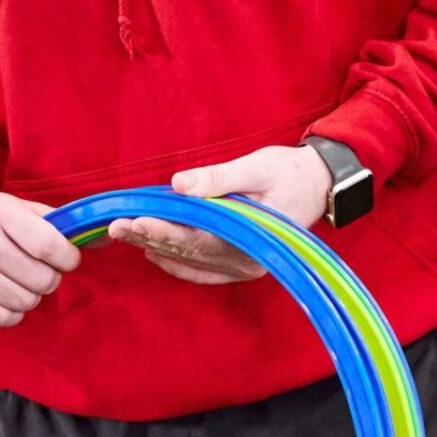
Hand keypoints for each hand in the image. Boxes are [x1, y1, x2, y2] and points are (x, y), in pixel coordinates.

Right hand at [0, 192, 80, 327]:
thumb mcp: (17, 208)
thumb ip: (58, 223)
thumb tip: (106, 237)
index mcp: (0, 213)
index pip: (50, 246)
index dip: (68, 258)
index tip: (67, 259)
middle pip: (41, 279)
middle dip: (49, 279)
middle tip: (38, 270)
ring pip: (24, 302)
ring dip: (29, 297)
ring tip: (17, 281)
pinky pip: (1, 319)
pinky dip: (11, 313)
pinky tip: (2, 296)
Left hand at [108, 144, 331, 285]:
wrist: (320, 186)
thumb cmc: (290, 172)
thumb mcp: (257, 167)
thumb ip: (219, 178)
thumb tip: (179, 185)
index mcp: (251, 240)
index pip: (196, 239)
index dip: (162, 231)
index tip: (134, 220)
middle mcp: (246, 262)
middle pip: (188, 253)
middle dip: (149, 238)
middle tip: (116, 226)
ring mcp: (244, 267)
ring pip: (191, 261)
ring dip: (157, 247)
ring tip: (125, 235)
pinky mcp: (241, 263)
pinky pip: (203, 269)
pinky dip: (177, 262)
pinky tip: (154, 253)